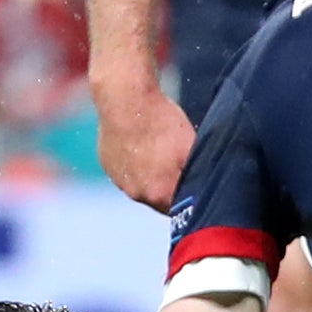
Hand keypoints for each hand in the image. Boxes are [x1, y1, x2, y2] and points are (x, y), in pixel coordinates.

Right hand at [97, 79, 195, 210]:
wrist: (126, 100)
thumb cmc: (163, 124)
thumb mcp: (191, 149)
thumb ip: (196, 175)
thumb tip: (204, 190)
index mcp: (159, 194)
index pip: (179, 211)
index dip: (189, 200)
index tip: (196, 188)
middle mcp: (136, 194)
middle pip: (160, 200)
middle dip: (171, 188)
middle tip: (180, 166)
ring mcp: (119, 180)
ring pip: (142, 186)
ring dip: (152, 176)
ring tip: (161, 153)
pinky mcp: (108, 165)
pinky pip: (126, 172)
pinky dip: (136, 165)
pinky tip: (144, 145)